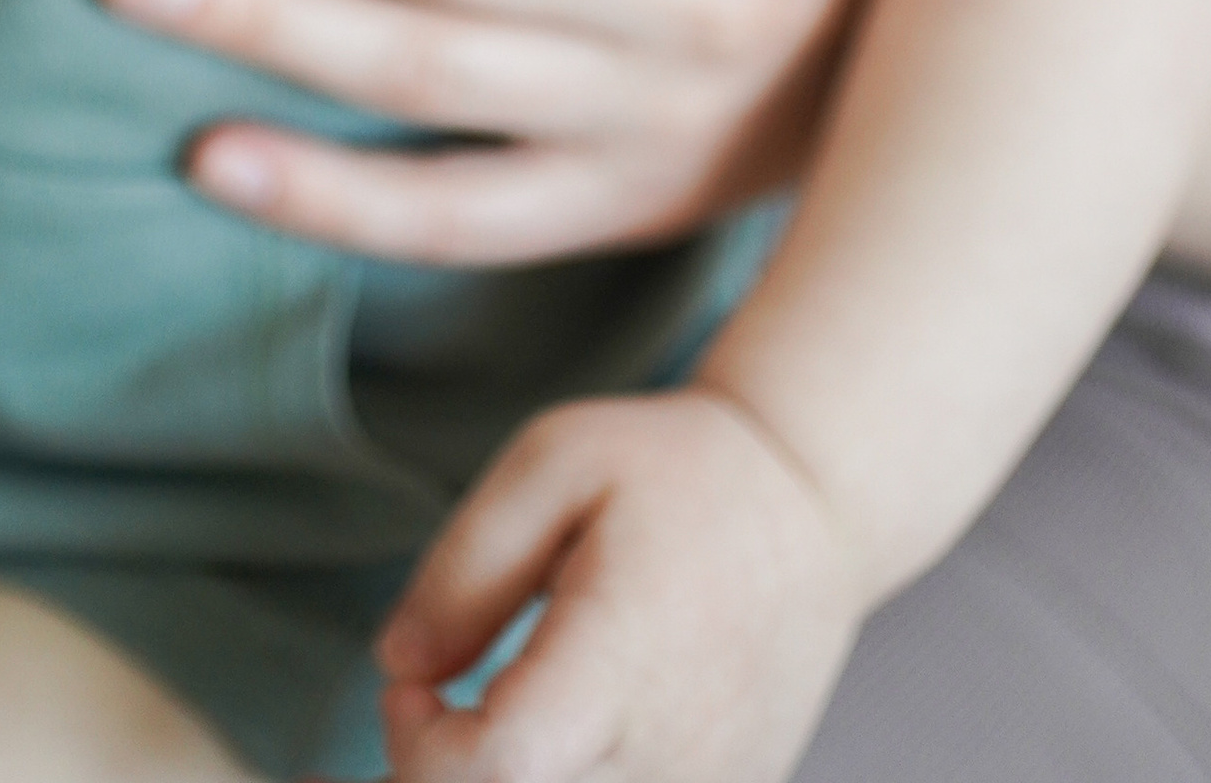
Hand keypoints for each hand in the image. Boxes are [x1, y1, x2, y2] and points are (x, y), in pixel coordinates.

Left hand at [376, 389, 861, 782]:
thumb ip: (466, 565)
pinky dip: (548, 781)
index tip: (413, 686)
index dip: (422, 749)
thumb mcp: (556, 460)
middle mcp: (668, 756)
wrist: (812, 508)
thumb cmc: (678, 473)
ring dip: (488, 782)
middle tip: (419, 712)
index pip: (500, 772)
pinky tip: (512, 747)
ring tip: (454, 733)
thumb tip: (398, 664)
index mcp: (624, 663)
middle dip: (437, 774)